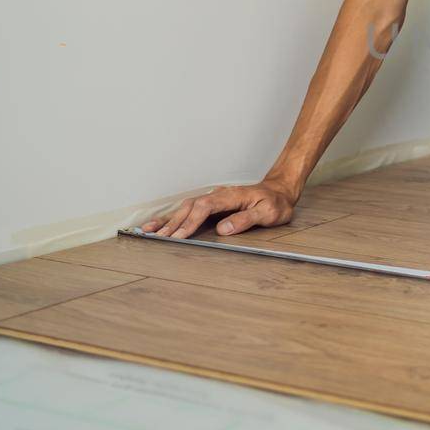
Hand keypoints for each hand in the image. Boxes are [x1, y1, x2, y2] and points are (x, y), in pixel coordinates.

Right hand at [139, 179, 297, 239]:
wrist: (280, 190)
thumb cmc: (276, 203)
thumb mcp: (268, 212)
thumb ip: (246, 219)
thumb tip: (223, 229)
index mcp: (231, 196)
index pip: (205, 207)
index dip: (191, 222)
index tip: (180, 236)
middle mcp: (219, 195)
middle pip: (190, 207)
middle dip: (173, 224)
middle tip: (158, 239)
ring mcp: (214, 198)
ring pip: (186, 208)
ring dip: (168, 220)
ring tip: (149, 231)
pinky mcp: (212, 204)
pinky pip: (189, 210)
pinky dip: (173, 217)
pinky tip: (160, 225)